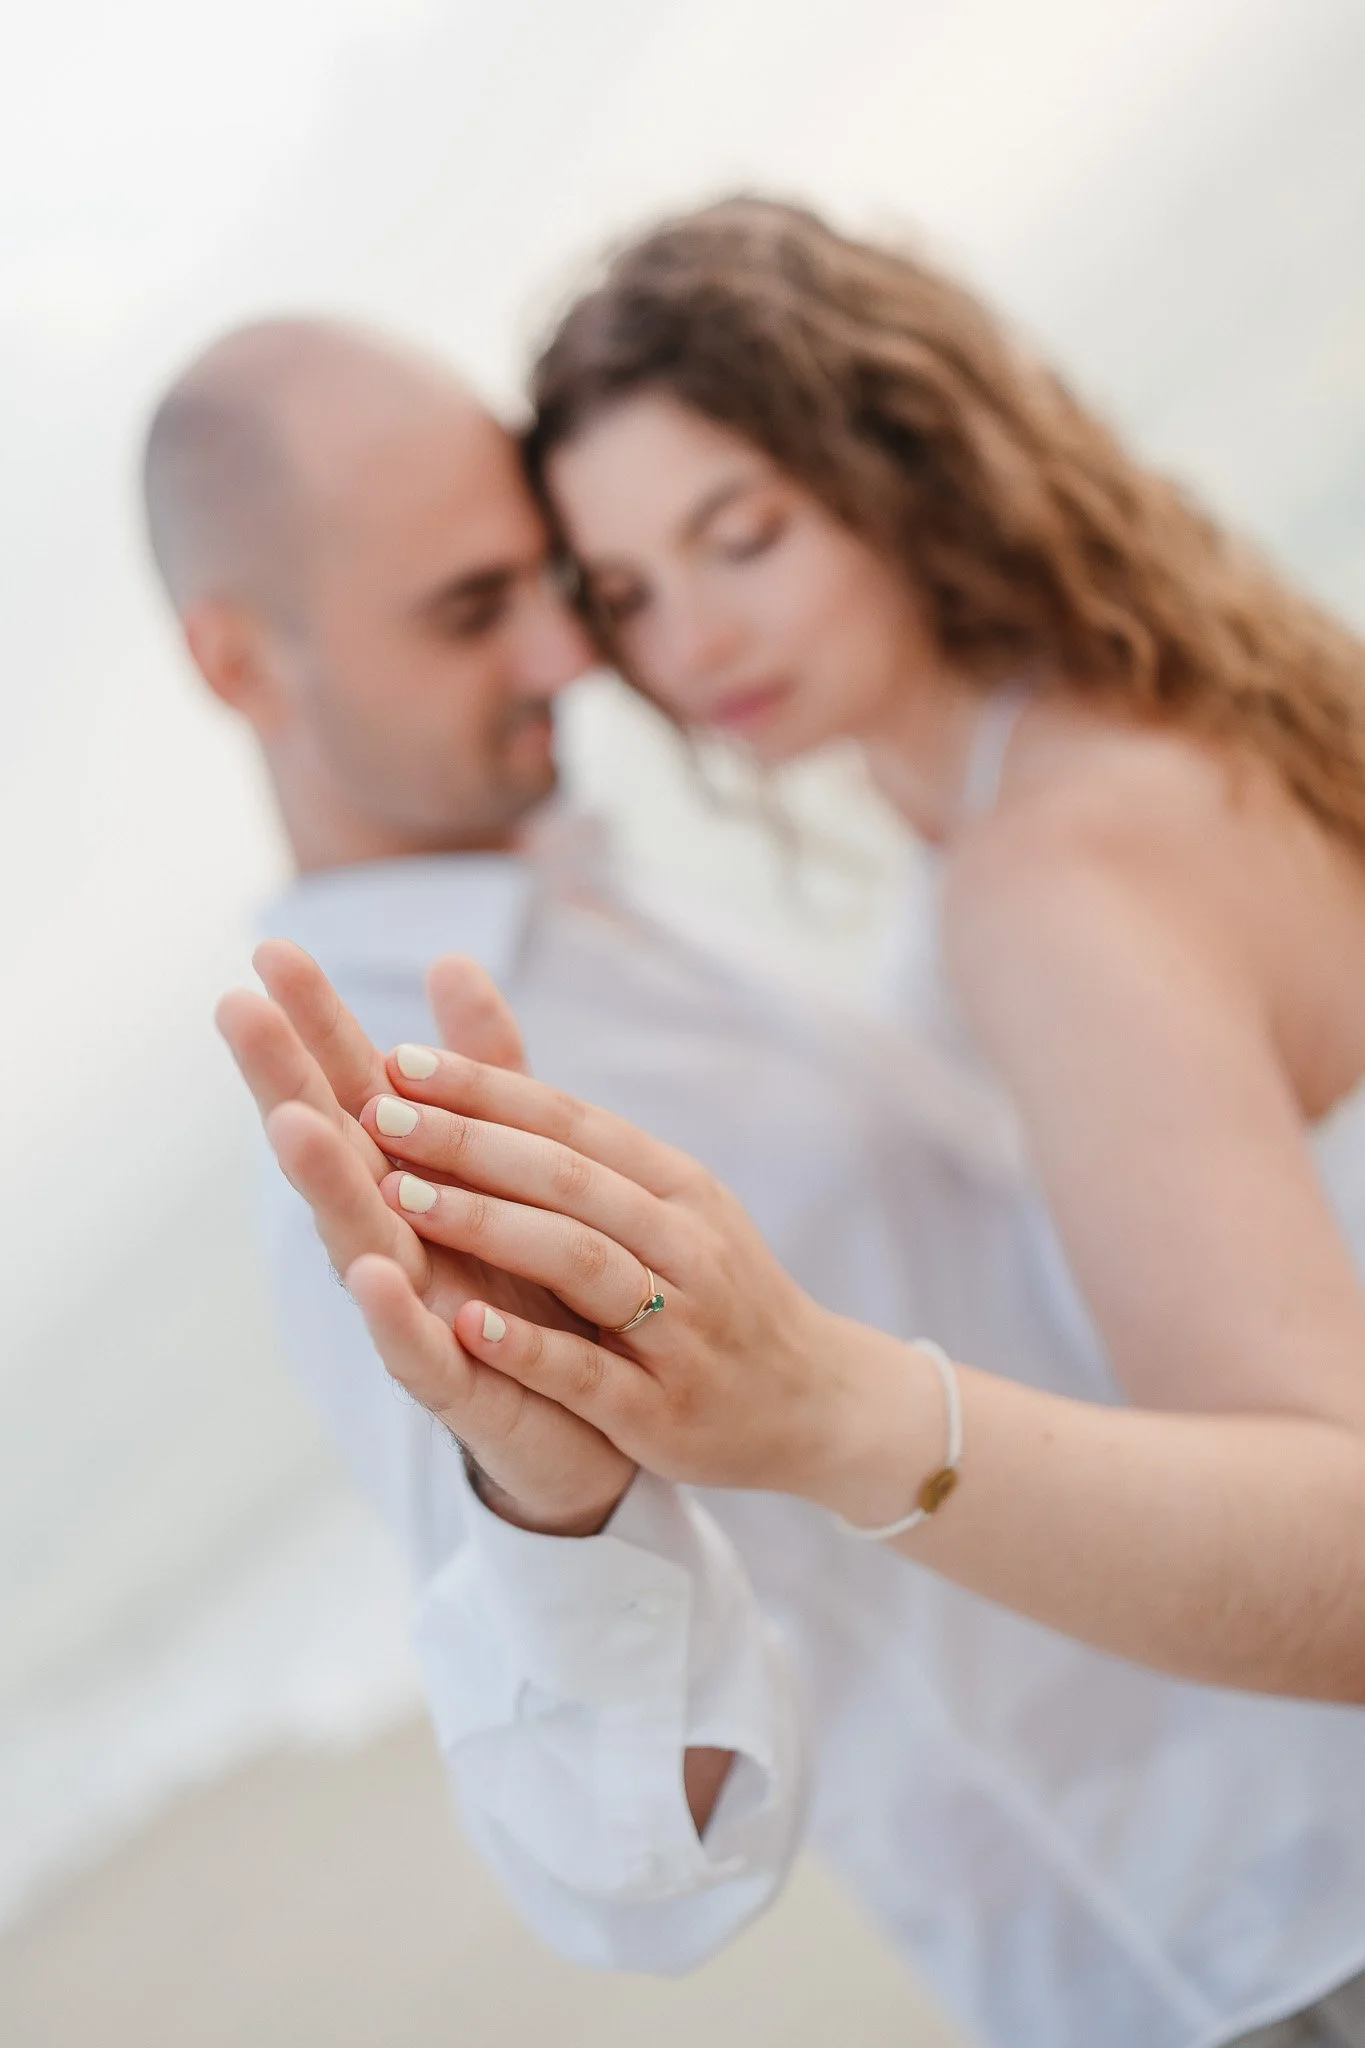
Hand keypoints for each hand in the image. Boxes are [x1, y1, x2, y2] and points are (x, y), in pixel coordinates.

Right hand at [216, 941, 634, 1533]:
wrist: (591, 1417)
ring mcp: (418, 1312)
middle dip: (287, 1081)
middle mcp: (399, 1239)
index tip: (272, 952)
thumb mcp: (512, 1162)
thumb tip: (453, 959)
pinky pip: (419, 1352)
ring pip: (361, 1242)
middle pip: (337, 1151)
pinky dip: (395, 1316)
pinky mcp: (459, 1387)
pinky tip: (373, 1272)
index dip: (318, 1024)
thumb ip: (484, 1072)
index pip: (355, 1090)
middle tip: (238, 1008)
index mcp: (413, 1181)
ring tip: (292, 1123)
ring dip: (325, 1184)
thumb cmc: (530, 1283)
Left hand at [348, 1041, 913, 1516]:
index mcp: (676, 1184)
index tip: (395, 1059)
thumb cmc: (716, 1291)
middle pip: (566, 1177)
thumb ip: (579, 1147)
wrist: (814, 1403)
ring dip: (486, 1224)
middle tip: (376, 1112)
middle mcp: (684, 1242)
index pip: (569, 1120)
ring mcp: (679, 1327)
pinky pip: (587, 1372)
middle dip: (467, 1141)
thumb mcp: (669, 1204)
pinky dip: (527, 1347)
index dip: (483, 1088)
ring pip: (578, 1260)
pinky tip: (463, 1325)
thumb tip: (488, 1077)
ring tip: (401, 1196)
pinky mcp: (663, 1410)